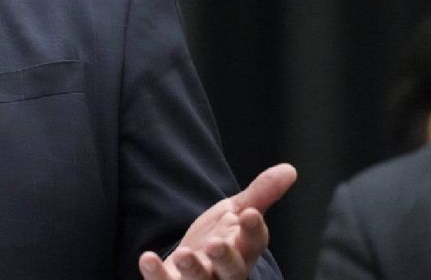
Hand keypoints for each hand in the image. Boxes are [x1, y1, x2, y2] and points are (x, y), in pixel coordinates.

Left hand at [139, 163, 296, 279]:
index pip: (254, 243)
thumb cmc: (220, 239)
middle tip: (215, 245)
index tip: (249, 214)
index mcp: (244, 251)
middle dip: (225, 259)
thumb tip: (290, 169)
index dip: (254, 231)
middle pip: (233, 271)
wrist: (189, 266)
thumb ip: (260, 194)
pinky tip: (147, 258)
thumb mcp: (236, 213)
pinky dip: (157, 275)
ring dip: (193, 270)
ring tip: (183, 254)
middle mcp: (226, 273)